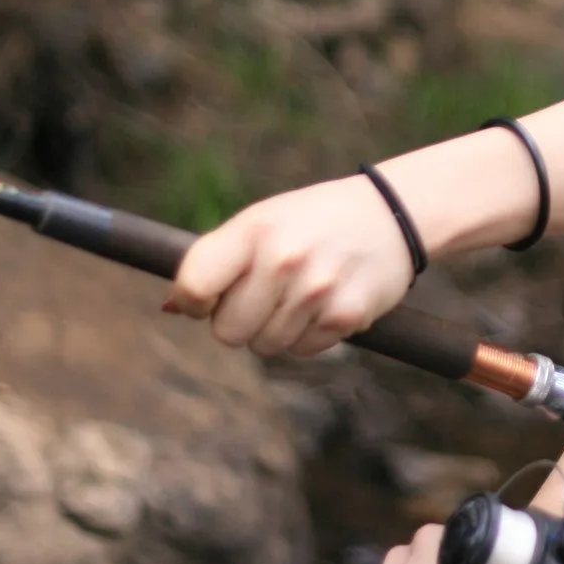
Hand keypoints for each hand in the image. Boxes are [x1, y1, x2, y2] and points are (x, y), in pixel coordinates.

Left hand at [163, 173, 410, 357]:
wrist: (392, 213)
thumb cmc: (312, 220)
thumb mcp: (262, 221)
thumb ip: (216, 260)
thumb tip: (171, 309)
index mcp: (255, 229)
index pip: (194, 285)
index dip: (193, 301)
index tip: (205, 299)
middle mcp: (284, 259)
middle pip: (227, 332)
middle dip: (239, 320)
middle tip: (264, 294)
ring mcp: (317, 289)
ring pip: (266, 346)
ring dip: (275, 329)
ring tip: (299, 294)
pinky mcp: (347, 314)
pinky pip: (303, 350)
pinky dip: (308, 335)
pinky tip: (324, 303)